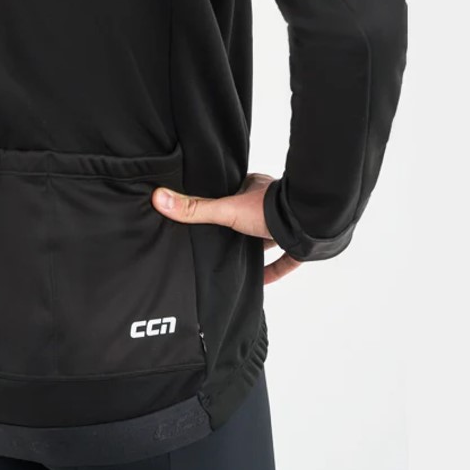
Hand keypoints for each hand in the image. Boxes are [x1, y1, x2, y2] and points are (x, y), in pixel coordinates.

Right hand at [152, 173, 301, 284]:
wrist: (311, 224)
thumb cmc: (270, 210)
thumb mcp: (226, 210)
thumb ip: (195, 209)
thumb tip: (159, 198)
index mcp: (254, 188)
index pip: (233, 192)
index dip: (222, 200)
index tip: (207, 210)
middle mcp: (271, 204)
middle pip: (249, 215)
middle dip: (237, 227)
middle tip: (218, 241)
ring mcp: (287, 225)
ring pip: (268, 235)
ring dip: (256, 246)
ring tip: (236, 260)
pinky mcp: (300, 245)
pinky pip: (286, 259)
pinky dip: (275, 269)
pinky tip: (263, 282)